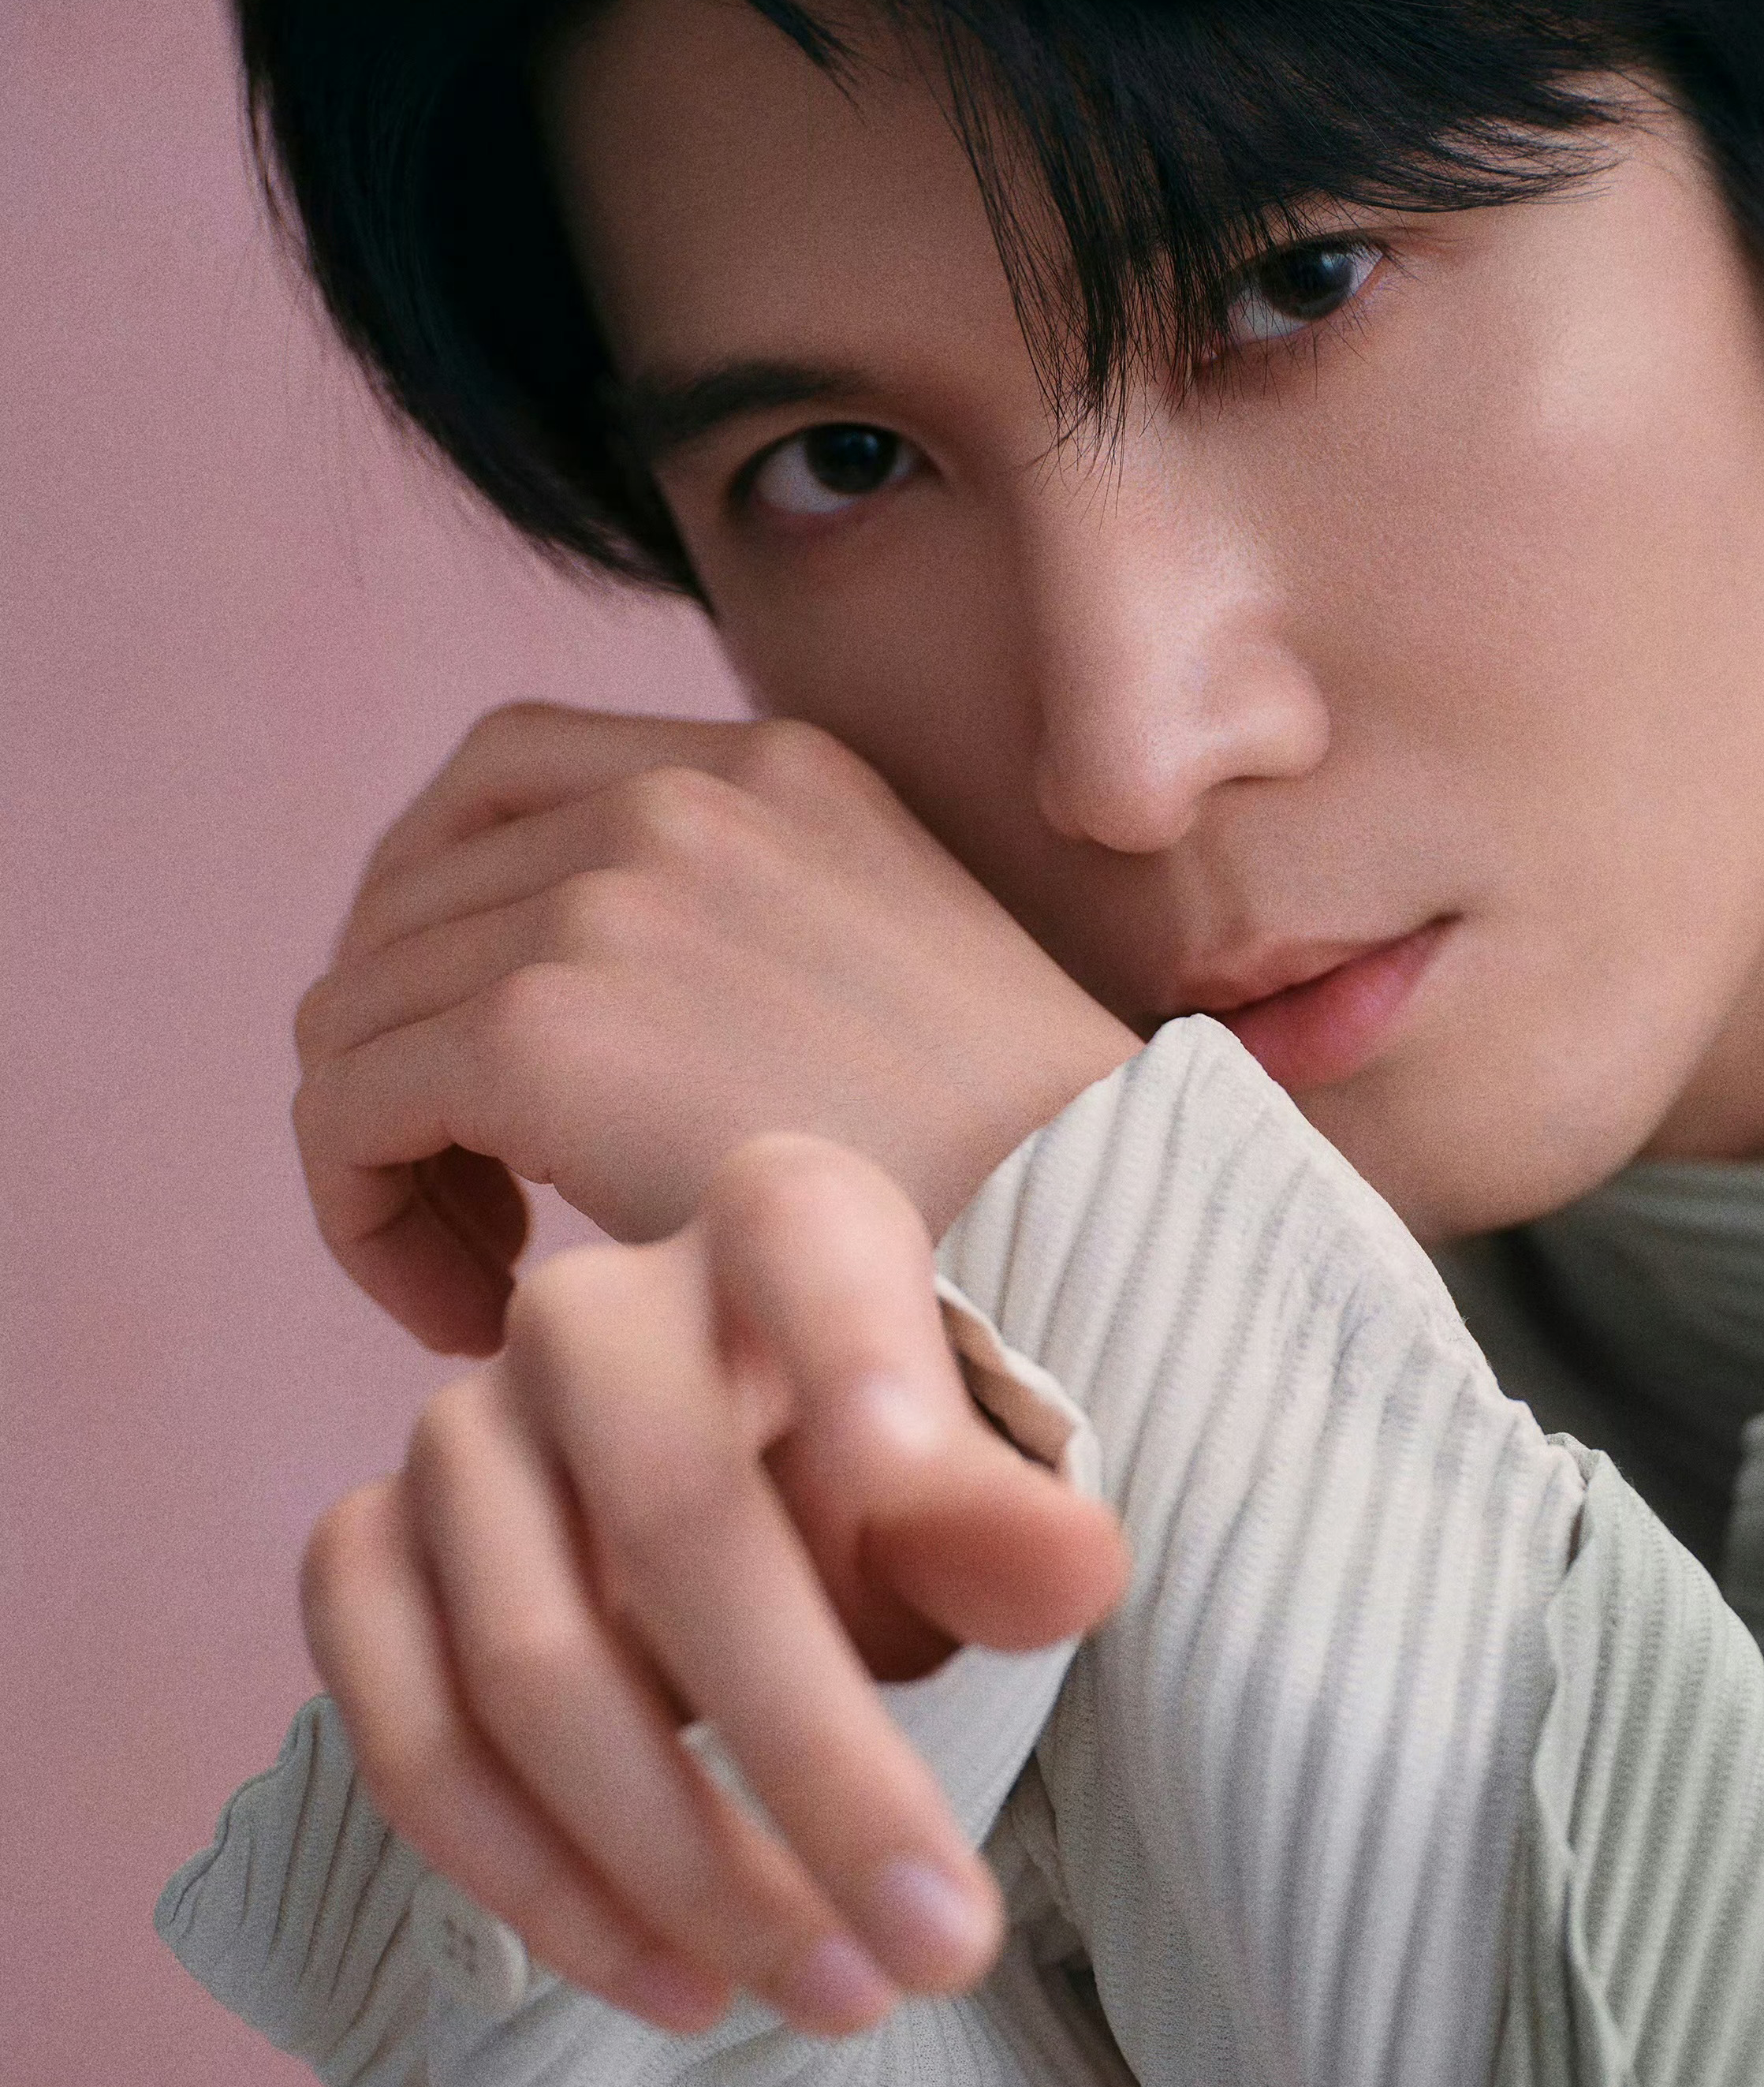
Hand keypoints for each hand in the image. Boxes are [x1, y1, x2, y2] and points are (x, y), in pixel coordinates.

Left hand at [292, 700, 1142, 1354]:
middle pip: (408, 899)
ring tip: (479, 1285)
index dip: (447, 931)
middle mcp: (679, 794)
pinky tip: (463, 1318)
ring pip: (357, 1013)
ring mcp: (605, 897)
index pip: (502, 780)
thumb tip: (610, 1034)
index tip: (496, 1092)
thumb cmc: (1030, 1183)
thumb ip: (759, 956)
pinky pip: (345, 1109)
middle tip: (478, 1216)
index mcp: (777, 768)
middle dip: (406, 1057)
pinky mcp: (540, 1027)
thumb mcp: (901, 993)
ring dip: (382, 1157)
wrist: (1095, 1244)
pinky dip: (361, 1219)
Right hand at [299, 1132, 1128, 2035]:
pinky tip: (679, 1986)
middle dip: (818, 1760)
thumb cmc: (870, 1482)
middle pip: (682, 1525)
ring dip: (684, 1865)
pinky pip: (411, 1743)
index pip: (806, 1247)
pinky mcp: (362, 1561)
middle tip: (944, 1946)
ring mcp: (450, 1437)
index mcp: (769, 1230)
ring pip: (531, 1667)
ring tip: (840, 1999)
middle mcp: (584, 1314)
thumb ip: (1003, 1525)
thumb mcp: (958, 1494)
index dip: (863, 1359)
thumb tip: (1078, 1572)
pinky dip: (541, 1889)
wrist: (716, 1508)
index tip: (930, 1489)